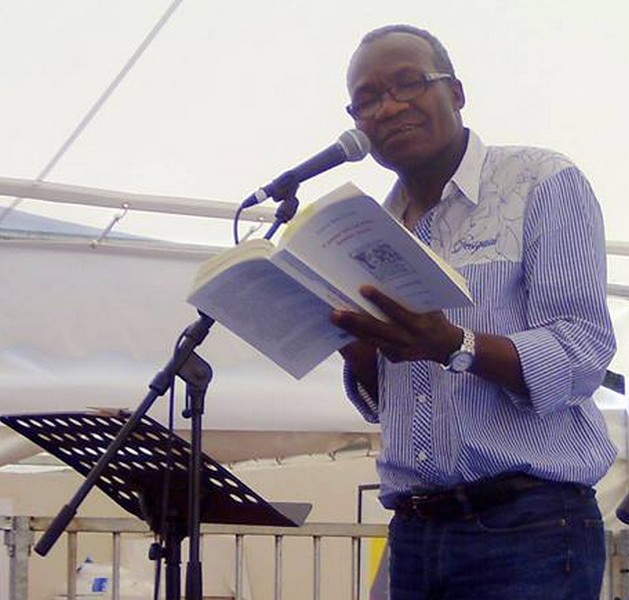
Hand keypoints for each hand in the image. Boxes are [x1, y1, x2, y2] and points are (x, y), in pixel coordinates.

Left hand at [332, 286, 461, 363]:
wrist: (445, 346)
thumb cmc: (435, 318)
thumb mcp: (431, 305)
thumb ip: (414, 295)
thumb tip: (394, 274)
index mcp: (418, 324)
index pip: (396, 311)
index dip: (380, 300)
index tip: (363, 289)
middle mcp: (408, 339)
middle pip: (377, 329)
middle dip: (355, 321)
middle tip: (336, 312)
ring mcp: (400, 351)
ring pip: (372, 340)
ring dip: (351, 330)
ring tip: (335, 318)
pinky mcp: (394, 357)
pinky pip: (374, 346)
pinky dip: (360, 337)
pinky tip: (345, 328)